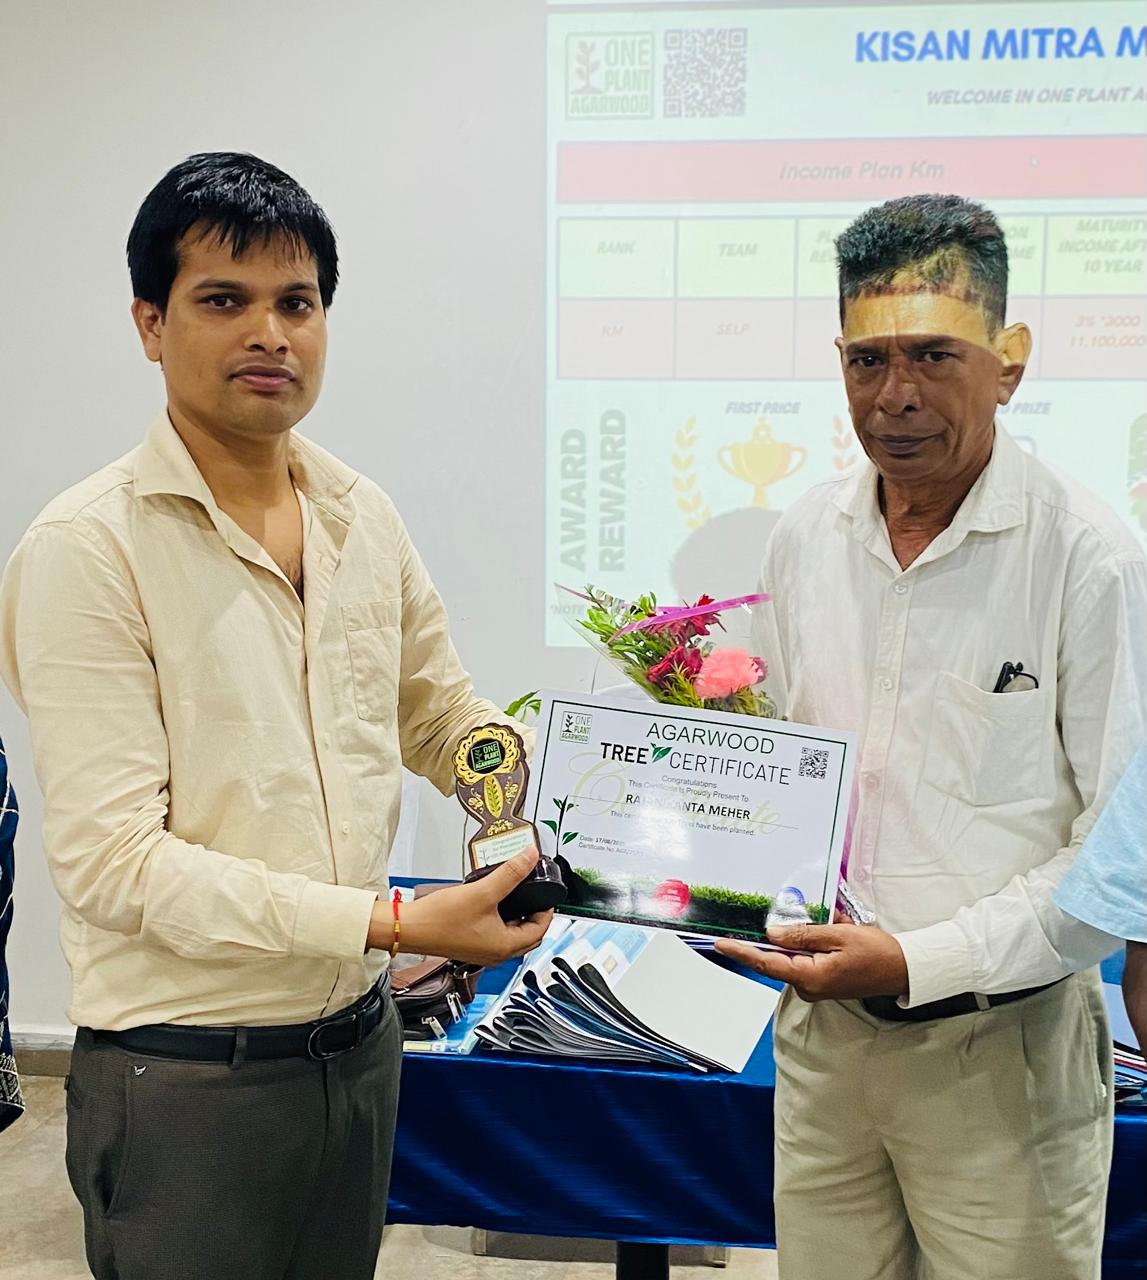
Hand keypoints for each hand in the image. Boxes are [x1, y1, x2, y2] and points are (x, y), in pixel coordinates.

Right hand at [370, 848, 552, 966]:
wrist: (409, 928)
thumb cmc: (440, 919)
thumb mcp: (482, 891)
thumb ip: (510, 873)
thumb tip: (530, 857)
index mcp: (505, 946)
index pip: (541, 930)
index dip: (547, 909)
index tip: (546, 893)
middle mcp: (497, 954)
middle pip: (530, 935)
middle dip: (536, 915)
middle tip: (535, 895)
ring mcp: (483, 952)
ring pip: (513, 936)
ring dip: (519, 918)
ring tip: (517, 896)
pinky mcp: (471, 946)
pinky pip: (497, 935)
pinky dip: (502, 921)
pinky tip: (493, 903)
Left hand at [715, 923, 908, 1001]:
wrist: (903, 970)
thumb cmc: (876, 953)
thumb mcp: (839, 935)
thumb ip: (803, 934)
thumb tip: (771, 933)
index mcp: (811, 976)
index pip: (766, 962)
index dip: (742, 952)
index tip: (720, 944)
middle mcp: (808, 986)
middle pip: (779, 958)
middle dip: (778, 937)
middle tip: (789, 919)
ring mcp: (815, 987)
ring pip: (793, 957)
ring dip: (800, 938)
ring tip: (830, 925)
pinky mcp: (821, 982)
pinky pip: (805, 960)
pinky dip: (810, 944)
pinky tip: (829, 931)